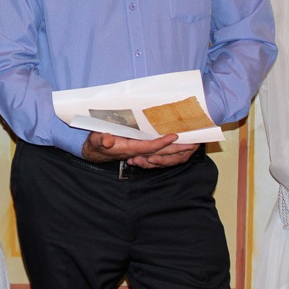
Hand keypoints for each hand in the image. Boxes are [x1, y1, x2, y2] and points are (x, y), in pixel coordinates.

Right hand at [81, 131, 196, 167]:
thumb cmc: (96, 143)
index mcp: (129, 149)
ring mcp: (140, 152)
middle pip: (161, 152)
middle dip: (177, 149)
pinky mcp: (140, 150)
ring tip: (191, 144)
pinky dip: (169, 149)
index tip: (174, 136)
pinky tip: (178, 145)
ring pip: (162, 152)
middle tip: (193, 143)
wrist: (95, 151)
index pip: (149, 146)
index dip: (162, 142)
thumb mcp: (96, 139)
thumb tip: (108, 139)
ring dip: (177, 150)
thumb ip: (102, 139)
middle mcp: (138, 152)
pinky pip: (158, 151)